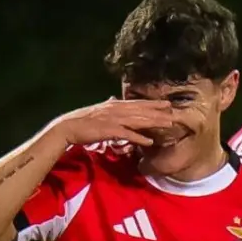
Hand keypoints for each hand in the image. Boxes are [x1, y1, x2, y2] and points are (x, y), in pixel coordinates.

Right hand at [53, 98, 172, 146]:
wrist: (67, 127)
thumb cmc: (82, 120)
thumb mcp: (99, 110)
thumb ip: (109, 106)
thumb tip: (113, 99)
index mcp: (115, 105)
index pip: (138, 103)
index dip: (153, 103)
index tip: (166, 104)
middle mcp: (116, 109)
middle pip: (142, 110)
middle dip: (159, 111)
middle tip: (174, 112)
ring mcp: (113, 119)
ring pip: (139, 120)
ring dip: (154, 122)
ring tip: (168, 124)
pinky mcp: (109, 130)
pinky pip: (127, 134)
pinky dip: (139, 137)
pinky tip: (149, 141)